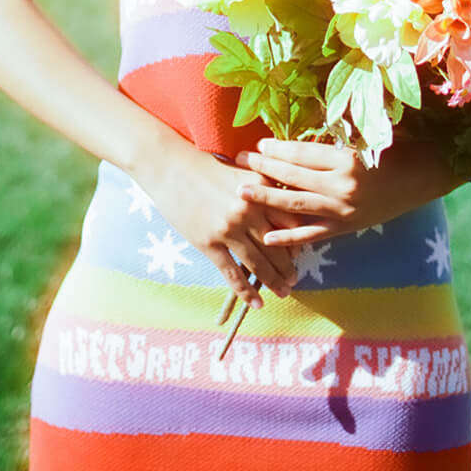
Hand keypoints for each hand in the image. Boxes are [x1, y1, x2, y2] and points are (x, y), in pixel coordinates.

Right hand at [140, 139, 305, 309]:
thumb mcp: (242, 171)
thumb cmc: (205, 166)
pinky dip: (246, 291)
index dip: (300, 239)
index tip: (300, 251)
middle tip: (294, 279)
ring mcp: (229, 228)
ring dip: (274, 281)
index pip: (291, 222)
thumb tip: (281, 212)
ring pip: (259, 263)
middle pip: (279, 246)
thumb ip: (263, 189)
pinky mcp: (209, 243)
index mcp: (261, 189)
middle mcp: (249, 210)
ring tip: (284, 292)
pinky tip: (256, 303)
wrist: (170, 167)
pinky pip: (233, 273)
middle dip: (289, 267)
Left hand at [233, 135, 457, 245]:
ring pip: (297, 204)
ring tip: (242, 192)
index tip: (259, 145)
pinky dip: (290, 237)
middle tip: (239, 160)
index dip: (277, 149)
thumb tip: (299, 137)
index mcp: (347, 159)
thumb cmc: (395, 150)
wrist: (424, 177)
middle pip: (294, 176)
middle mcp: (342, 186)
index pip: (302, 154)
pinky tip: (267, 236)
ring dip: (267, 197)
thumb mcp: (365, 138)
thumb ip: (334, 139)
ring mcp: (343, 210)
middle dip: (263, 167)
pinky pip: (313, 234)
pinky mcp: (346, 227)